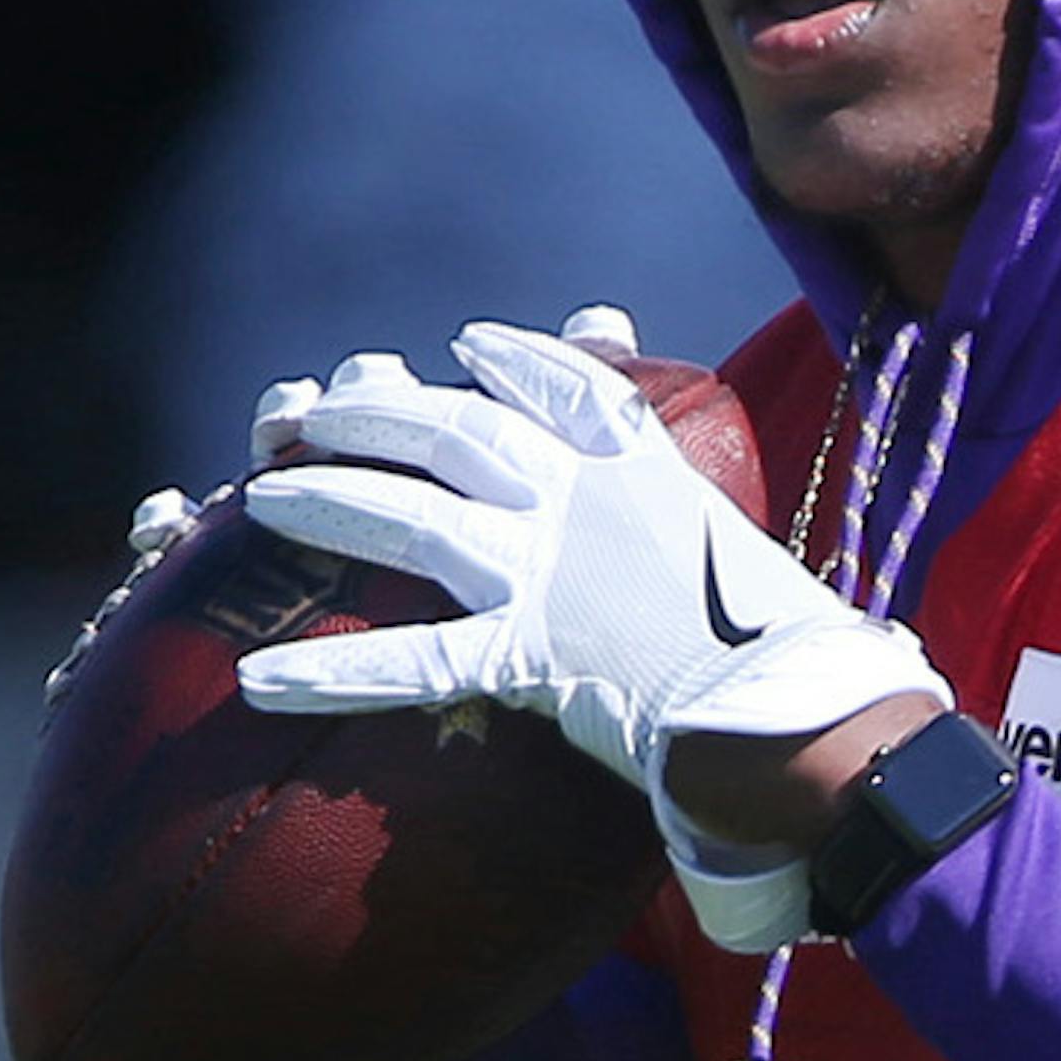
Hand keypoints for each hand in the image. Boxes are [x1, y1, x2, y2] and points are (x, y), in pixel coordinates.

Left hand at [234, 319, 950, 827]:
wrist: (800, 711)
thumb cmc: (792, 654)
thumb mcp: (752, 564)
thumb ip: (721, 543)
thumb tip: (766, 558)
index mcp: (646, 476)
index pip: (569, 390)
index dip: (512, 363)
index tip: (467, 349)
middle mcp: (585, 507)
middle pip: (459, 434)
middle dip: (379, 414)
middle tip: (316, 410)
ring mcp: (550, 575)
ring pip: (414, 518)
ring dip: (330, 499)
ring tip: (263, 495)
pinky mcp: (529, 655)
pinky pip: (413, 662)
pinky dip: (332, 675)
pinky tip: (260, 683)